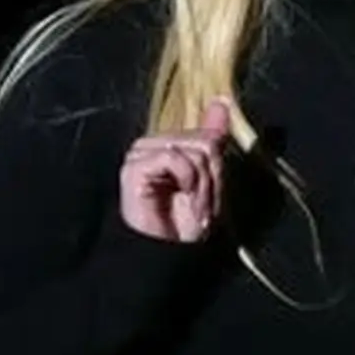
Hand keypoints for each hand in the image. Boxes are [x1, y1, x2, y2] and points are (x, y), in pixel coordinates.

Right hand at [120, 97, 228, 242]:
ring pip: (194, 150)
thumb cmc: (185, 221)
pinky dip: (187, 181)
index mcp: (170, 143)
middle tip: (200, 203)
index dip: (216, 167)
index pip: (208, 136)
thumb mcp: (210, 177)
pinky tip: (179, 198)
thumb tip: (221, 101)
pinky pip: (175, 157)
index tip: (208, 194)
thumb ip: (212, 138)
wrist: (167, 253)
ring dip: (201, 185)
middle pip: (205, 142)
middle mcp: (152, 143)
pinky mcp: (133, 166)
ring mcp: (140, 153)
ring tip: (191, 205)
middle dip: (211, 178)